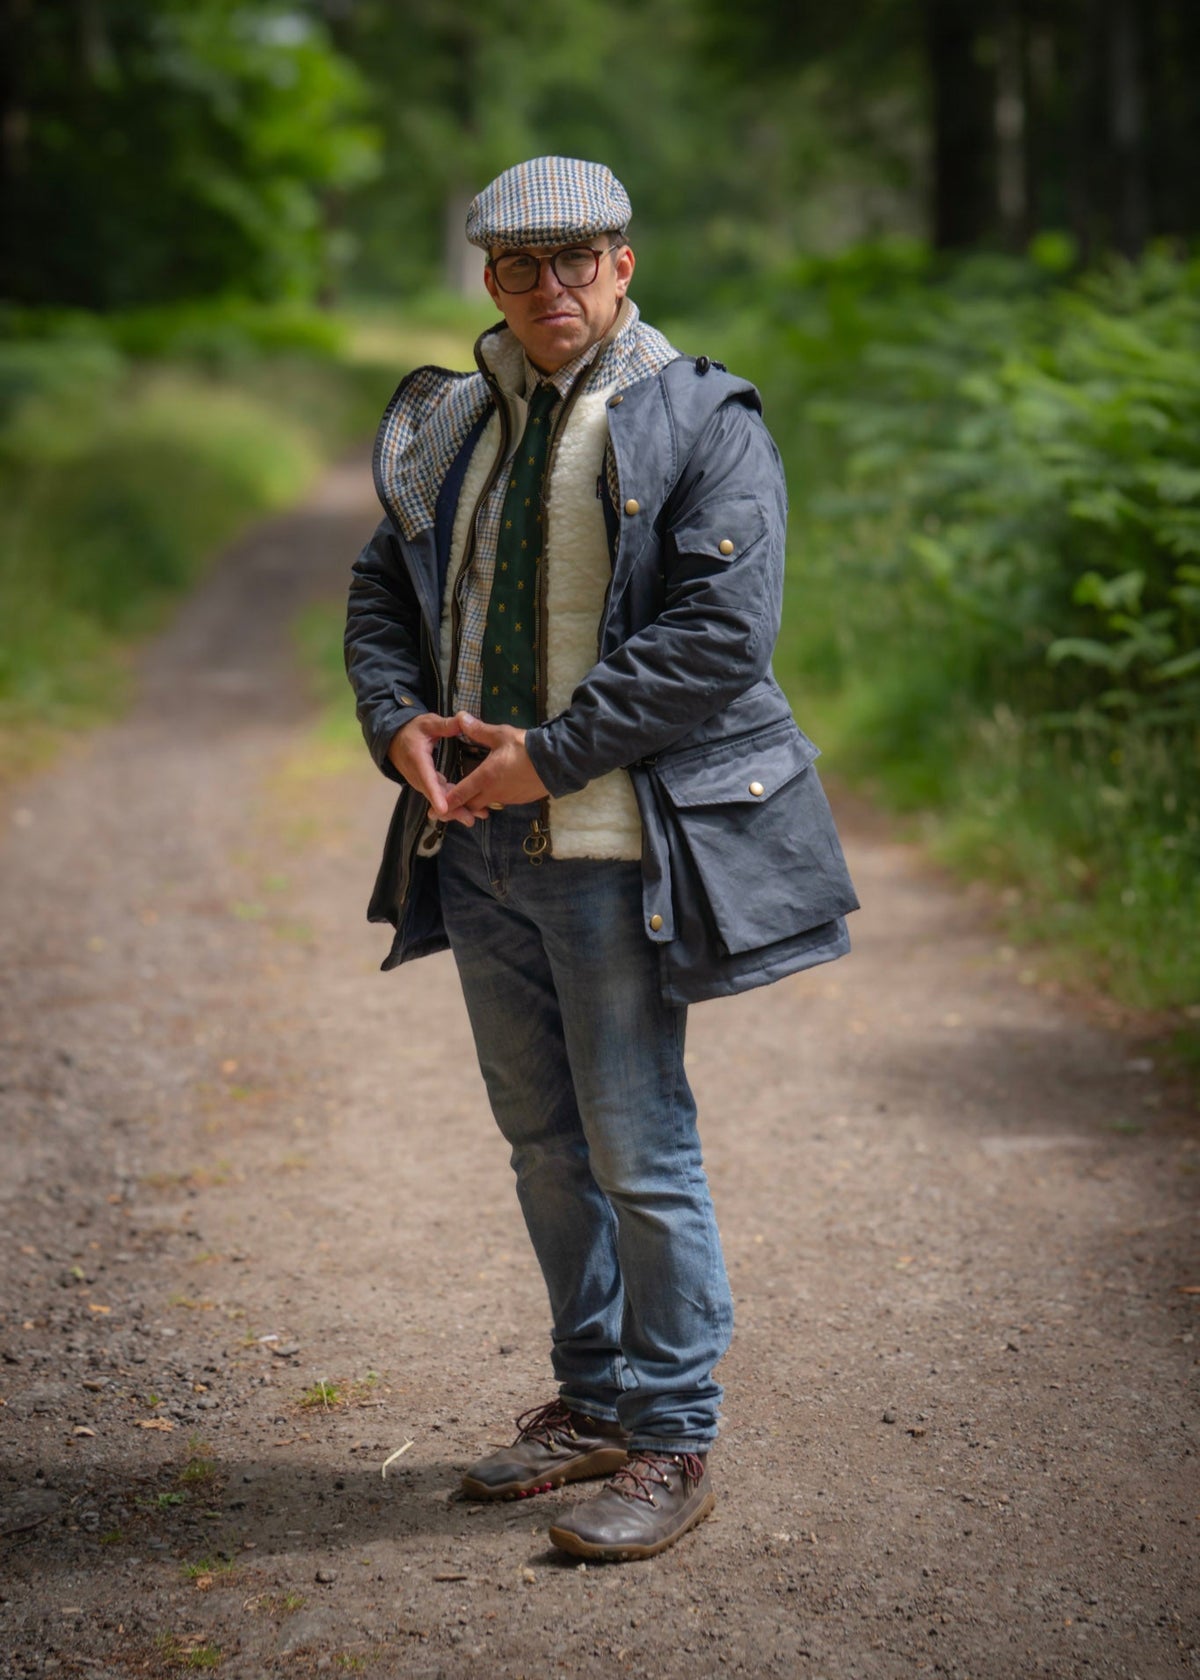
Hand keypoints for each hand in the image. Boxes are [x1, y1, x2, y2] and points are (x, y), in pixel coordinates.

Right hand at [386, 712, 480, 826]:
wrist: (394, 740)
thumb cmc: (413, 730)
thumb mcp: (427, 723)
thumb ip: (445, 725)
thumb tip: (463, 720)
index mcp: (418, 760)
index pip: (427, 779)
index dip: (436, 794)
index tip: (444, 808)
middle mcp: (419, 776)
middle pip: (436, 795)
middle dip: (453, 808)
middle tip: (471, 818)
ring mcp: (422, 783)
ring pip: (438, 799)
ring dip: (455, 810)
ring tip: (475, 817)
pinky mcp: (427, 786)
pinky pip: (440, 797)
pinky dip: (454, 805)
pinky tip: (470, 812)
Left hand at [442, 714, 548, 815]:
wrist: (557, 762)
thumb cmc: (527, 748)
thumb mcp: (500, 734)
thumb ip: (478, 730)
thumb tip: (459, 717)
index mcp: (485, 778)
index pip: (460, 794)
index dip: (446, 802)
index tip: (435, 810)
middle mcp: (493, 792)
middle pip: (470, 805)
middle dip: (460, 805)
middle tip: (450, 803)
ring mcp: (507, 798)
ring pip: (486, 804)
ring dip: (477, 802)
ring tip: (470, 797)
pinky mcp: (519, 800)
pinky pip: (501, 801)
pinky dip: (493, 797)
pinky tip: (495, 788)